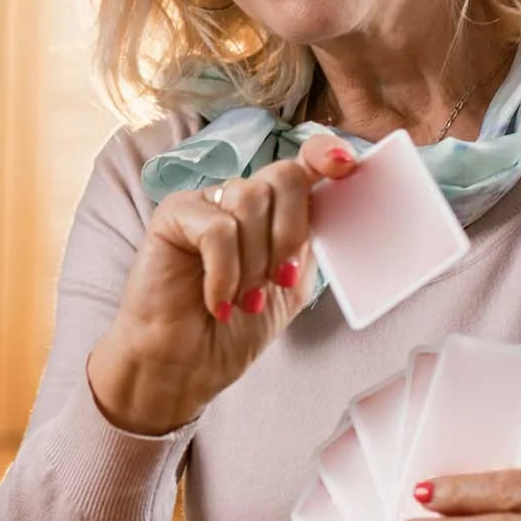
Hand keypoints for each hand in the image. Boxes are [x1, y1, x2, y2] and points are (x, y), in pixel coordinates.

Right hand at [85, 140, 358, 437]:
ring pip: (251, 200)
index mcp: (271, 212)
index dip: (324, 154)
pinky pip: (218, 229)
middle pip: (284, 177)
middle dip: (290, 233)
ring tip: (244, 298)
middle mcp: (238, 199)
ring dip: (255, 261)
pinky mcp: (174, 214)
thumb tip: (339, 203)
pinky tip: (217, 301)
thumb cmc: (231, 331)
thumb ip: (310, 242)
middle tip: (279, 279)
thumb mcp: (290, 285)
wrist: (182, 366)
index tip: (345, 165)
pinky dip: (225, 273)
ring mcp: (206, 203)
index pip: (302, 163)